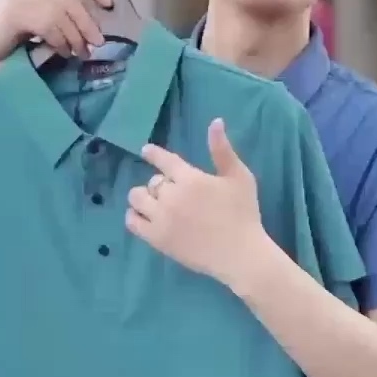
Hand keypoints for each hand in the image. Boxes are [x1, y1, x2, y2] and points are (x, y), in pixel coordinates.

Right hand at [0, 0, 112, 61]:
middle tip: (98, 41)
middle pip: (71, 0)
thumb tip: (94, 12)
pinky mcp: (22, 14)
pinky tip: (65, 53)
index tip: (108, 4)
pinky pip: (53, 31)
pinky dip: (62, 44)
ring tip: (81, 53)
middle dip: (88, 23)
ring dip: (76, 39)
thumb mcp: (39, 4)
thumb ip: (61, 0)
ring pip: (64, 18)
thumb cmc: (16, 26)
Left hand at [126, 120, 268, 289]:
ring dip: (143, 198)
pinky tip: (143, 218)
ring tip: (152, 204)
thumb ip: (223, 151)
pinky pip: (133, 222)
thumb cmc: (244, 214)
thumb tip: (215, 121)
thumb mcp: (240, 177)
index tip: (146, 151)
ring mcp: (162, 218)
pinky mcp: (157, 239)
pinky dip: (134, 216)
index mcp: (191, 178)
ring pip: (137, 199)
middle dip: (160, 184)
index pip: (164, 160)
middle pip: (152, 182)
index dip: (153, 154)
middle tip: (170, 193)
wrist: (239, 254)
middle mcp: (171, 196)